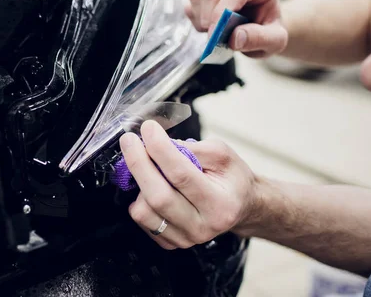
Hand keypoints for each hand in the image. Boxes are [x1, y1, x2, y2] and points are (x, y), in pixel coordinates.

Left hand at [119, 120, 258, 249]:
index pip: (181, 174)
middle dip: (138, 163)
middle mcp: (203, 226)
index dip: (159, 148)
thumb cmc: (231, 178)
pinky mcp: (172, 242)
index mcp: (220, 203)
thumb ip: (191, 148)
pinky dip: (140, 198)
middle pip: (158, 196)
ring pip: (144, 211)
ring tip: (146, 165)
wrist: (241, 206)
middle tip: (129, 140)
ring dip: (138, 182)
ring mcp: (186, 238)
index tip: (148, 128)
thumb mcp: (221, 154)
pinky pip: (142, 221)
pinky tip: (150, 184)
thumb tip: (158, 142)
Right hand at [185, 0, 287, 58]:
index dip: (221, 11)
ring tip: (216, 31)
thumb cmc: (269, 31)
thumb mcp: (275, 41)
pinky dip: (196, 18)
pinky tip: (210, 26)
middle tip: (215, 38)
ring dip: (201, 18)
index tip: (215, 35)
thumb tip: (235, 38)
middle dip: (208, 17)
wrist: (262, 28)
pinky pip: (192, 0)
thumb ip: (259, 39)